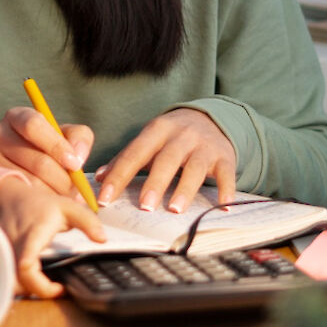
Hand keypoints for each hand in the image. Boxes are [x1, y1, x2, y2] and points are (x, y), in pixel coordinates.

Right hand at [0, 106, 93, 198]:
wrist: (12, 160)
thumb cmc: (44, 145)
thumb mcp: (62, 133)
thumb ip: (78, 138)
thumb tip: (78, 158)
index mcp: (17, 117)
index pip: (34, 126)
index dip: (57, 146)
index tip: (75, 165)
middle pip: (38, 161)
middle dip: (64, 180)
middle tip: (76, 191)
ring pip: (31, 183)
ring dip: (55, 194)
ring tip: (65, 198)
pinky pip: (22, 199)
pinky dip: (41, 203)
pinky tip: (49, 203)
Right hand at [0, 177, 103, 297]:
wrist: (11, 191)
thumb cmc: (41, 204)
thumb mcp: (68, 207)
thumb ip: (88, 222)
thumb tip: (102, 239)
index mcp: (34, 233)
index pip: (28, 261)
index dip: (38, 282)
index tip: (57, 288)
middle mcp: (13, 240)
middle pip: (15, 275)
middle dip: (32, 290)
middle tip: (50, 289)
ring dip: (11, 287)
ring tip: (28, 291)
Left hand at [94, 108, 236, 214]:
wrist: (211, 117)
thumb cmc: (172, 136)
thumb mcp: (149, 140)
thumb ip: (125, 158)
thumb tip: (99, 178)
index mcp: (157, 130)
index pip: (135, 153)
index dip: (119, 175)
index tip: (105, 198)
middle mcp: (181, 136)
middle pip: (166, 159)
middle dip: (155, 183)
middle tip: (144, 206)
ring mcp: (204, 146)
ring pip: (195, 167)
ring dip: (185, 189)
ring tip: (175, 209)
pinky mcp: (225, 156)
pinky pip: (227, 173)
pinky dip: (226, 190)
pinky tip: (223, 206)